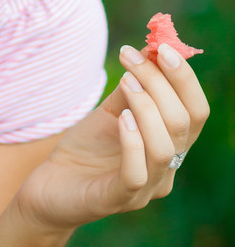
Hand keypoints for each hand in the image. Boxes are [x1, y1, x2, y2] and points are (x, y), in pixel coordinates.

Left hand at [15, 42, 209, 232]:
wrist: (49, 186)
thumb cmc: (85, 148)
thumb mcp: (110, 111)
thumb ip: (133, 86)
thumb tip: (151, 49)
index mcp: (170, 145)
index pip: (196, 111)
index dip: (184, 78)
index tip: (159, 46)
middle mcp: (166, 170)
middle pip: (184, 124)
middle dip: (161, 83)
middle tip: (131, 56)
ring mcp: (145, 189)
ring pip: (165, 149)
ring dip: (147, 107)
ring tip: (125, 82)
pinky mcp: (117, 201)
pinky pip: (136, 174)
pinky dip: (132, 142)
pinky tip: (121, 119)